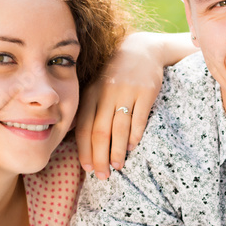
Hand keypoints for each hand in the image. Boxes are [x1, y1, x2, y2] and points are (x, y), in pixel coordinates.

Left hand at [76, 32, 166, 177]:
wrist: (141, 50)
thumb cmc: (115, 75)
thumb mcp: (96, 87)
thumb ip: (88, 110)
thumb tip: (78, 142)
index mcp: (91, 94)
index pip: (83, 127)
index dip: (84, 150)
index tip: (87, 169)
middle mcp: (106, 93)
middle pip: (100, 132)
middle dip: (100, 157)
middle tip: (102, 176)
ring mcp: (127, 92)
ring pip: (119, 128)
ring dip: (117, 151)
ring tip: (117, 167)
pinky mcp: (146, 91)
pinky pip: (139, 118)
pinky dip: (134, 135)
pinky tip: (131, 147)